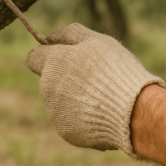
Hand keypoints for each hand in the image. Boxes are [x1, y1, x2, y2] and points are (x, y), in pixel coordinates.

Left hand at [26, 23, 164, 155]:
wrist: (132, 111)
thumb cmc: (116, 70)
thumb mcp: (97, 40)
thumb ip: (69, 34)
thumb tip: (50, 37)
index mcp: (53, 63)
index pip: (33, 57)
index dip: (48, 55)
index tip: (64, 56)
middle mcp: (47, 88)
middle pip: (48, 80)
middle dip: (64, 77)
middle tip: (92, 77)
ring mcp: (55, 112)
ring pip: (59, 100)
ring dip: (73, 97)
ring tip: (101, 97)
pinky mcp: (65, 131)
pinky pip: (69, 119)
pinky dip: (81, 116)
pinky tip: (102, 112)